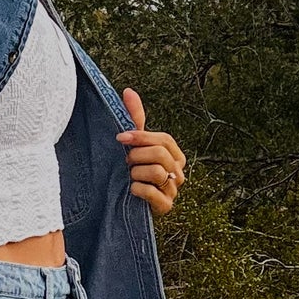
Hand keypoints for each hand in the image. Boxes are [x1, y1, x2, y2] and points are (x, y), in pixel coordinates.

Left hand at [117, 89, 185, 215]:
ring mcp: (174, 190)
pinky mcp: (166, 207)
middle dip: (137, 156)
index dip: (141, 137)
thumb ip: (134, 118)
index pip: (164, 139)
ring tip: (129, 177)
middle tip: (126, 162)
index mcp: (175, 155)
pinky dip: (137, 189)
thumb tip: (128, 91)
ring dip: (136, 173)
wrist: (125, 201)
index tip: (120, 137)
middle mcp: (179, 172)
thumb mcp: (134, 144)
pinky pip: (152, 193)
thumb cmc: (133, 169)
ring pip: (156, 172)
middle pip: (160, 155)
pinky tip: (131, 190)